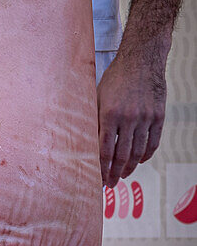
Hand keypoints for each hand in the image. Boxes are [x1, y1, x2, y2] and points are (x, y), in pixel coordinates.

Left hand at [96, 51, 165, 187]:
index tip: (98, 179)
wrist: (141, 61)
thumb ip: (95, 120)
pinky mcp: (159, 116)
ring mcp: (146, 118)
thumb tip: (87, 144)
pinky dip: (146, 155)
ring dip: (130, 167)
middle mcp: (129, 118)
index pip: (104, 150)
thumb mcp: (97, 98)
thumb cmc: (115, 79)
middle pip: (122, 155)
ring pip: (138, 151)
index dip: (101, 168)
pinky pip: (153, 142)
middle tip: (110, 184)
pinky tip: (139, 161)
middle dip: (115, 173)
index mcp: (110, 114)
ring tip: (122, 175)